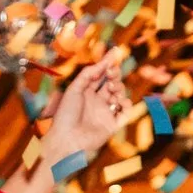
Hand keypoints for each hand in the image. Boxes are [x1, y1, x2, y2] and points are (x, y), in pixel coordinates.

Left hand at [41, 47, 132, 163]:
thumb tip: (106, 60)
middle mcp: (97, 101)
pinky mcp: (112, 125)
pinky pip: (125, 112)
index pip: (101, 75)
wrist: (66, 139)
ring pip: (120, 95)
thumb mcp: (75, 88)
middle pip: (113, 83)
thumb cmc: (66, 114)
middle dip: (115, 75)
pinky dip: (126, 104)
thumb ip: (90, 73)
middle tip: (111, 73)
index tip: (114, 53)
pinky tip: (119, 101)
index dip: (108, 64)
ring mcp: (105, 112)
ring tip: (112, 89)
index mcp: (86, 92)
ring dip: (119, 88)